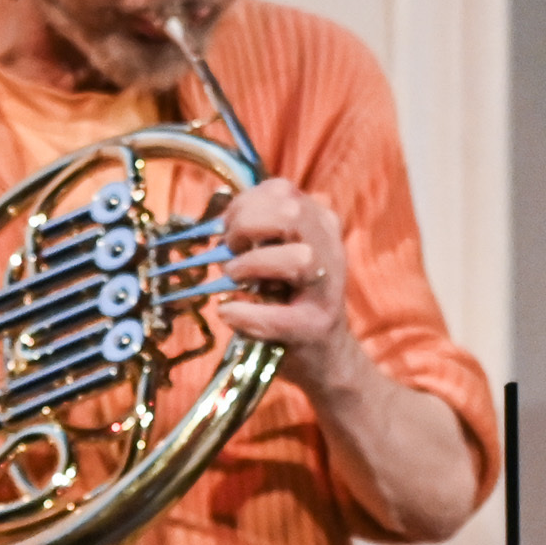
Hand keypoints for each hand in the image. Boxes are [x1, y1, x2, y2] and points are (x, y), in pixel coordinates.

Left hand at [214, 178, 356, 381]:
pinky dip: (244, 314)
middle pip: (290, 212)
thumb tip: (215, 226)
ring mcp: (328, 288)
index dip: (244, 203)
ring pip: (299, 258)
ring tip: (234, 279)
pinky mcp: (316, 326)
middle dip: (248, 227)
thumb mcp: (275, 254)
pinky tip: (229, 313)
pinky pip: (278, 316)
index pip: (281, 190)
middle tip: (229, 251)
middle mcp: (330, 248)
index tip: (225, 226)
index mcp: (319, 223)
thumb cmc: (289, 299)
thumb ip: (253, 233)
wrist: (322, 354)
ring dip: (253, 265)